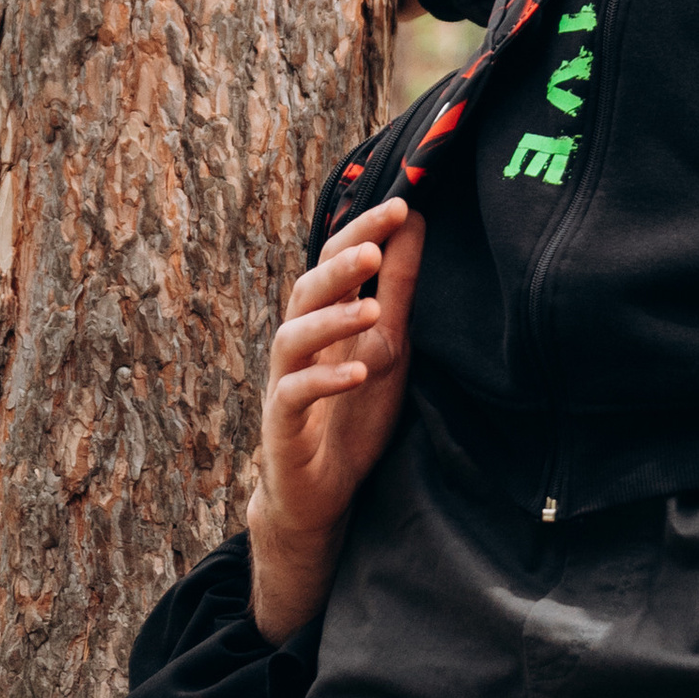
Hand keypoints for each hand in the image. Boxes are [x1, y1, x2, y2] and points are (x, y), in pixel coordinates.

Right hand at [247, 200, 424, 635]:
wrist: (320, 492)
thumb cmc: (353, 414)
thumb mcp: (389, 346)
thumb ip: (398, 291)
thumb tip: (415, 222)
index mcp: (325, 321)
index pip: (337, 264)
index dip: (363, 233)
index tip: (402, 205)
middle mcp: (301, 345)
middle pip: (307, 291)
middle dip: (340, 267)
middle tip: (375, 246)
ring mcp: (287, 383)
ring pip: (292, 339)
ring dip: (330, 321)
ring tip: (370, 311)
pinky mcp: (283, 426)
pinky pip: (293, 396)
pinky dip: (324, 381)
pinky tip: (357, 373)